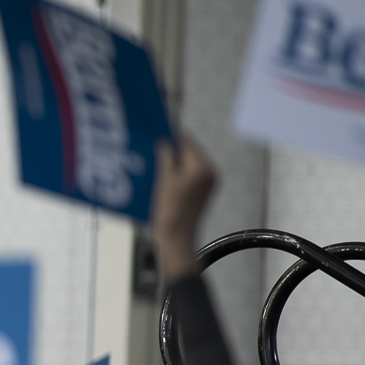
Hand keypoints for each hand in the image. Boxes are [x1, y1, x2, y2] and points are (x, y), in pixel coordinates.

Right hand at [152, 135, 216, 281]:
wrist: (177, 237)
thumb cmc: (169, 212)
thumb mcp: (163, 181)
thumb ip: (166, 158)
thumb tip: (165, 142)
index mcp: (201, 168)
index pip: (187, 142)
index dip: (172, 134)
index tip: (159, 127)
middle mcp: (209, 173)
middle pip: (189, 151)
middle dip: (172, 147)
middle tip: (154, 143)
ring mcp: (208, 182)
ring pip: (189, 162)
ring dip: (174, 159)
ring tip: (156, 159)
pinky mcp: (204, 190)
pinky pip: (190, 173)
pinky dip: (178, 171)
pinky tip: (163, 173)